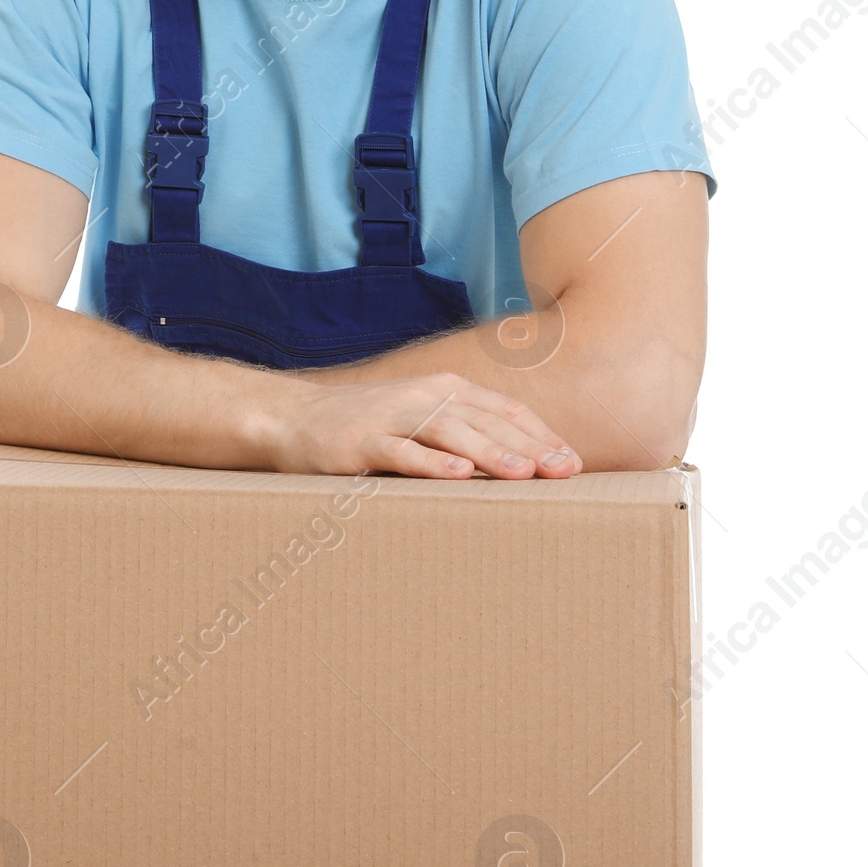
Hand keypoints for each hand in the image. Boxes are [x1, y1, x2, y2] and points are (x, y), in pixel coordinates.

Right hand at [256, 370, 582, 480]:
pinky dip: (430, 463)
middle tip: (565, 471)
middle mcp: (423, 396)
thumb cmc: (369, 429)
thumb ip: (463, 434)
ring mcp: (391, 416)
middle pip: (485, 419)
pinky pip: (400, 452)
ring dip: (489, 452)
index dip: (540, 434)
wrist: (295, 420)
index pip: (503, 409)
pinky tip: (457, 476)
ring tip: (524, 472)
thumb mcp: (420, 422)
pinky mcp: (361, 441)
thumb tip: (522, 465)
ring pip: (449, 432)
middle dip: (529, 445)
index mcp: (444, 390)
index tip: (572, 462)